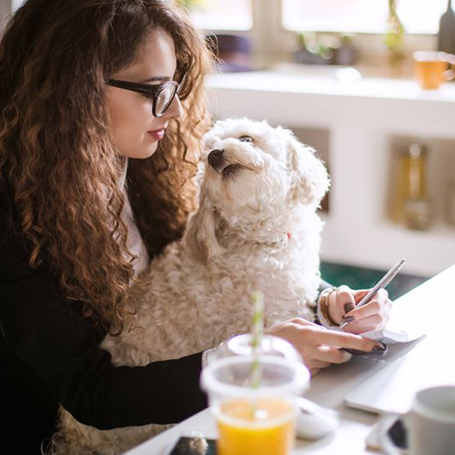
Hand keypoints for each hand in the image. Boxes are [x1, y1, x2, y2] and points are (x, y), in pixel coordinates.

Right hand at [265, 318, 384, 376]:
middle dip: (342, 352)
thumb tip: (330, 333)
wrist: (259, 353)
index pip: (341, 339)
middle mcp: (311, 351)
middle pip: (340, 356)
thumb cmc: (276, 335)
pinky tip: (305, 357)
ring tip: (310, 350)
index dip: (360, 343)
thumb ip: (314, 327)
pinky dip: (317, 363)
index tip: (374, 345)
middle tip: (334, 347)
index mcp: (310, 334)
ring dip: (326, 357)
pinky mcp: (305, 374)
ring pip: (329, 363)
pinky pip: (319, 369)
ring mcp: (308, 364)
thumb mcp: (295, 323)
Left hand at [327, 285, 391, 333]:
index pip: (376, 305)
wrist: (344, 308)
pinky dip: (359, 333)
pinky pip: (372, 335)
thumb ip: (345, 296)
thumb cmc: (346, 298)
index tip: (348, 316)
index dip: (362, 312)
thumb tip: (350, 306)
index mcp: (380, 294)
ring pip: (375, 328)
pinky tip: (350, 328)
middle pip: (378, 318)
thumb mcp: (342, 292)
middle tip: (346, 322)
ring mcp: (384, 319)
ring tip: (346, 324)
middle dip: (360, 322)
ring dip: (358, 328)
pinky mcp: (380, 329)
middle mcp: (386, 307)